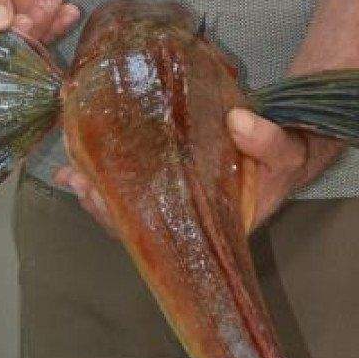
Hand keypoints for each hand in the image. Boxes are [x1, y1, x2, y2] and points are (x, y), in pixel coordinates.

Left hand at [55, 111, 338, 239]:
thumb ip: (268, 140)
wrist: (289, 145)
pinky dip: (107, 173)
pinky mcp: (173, 180)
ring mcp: (179, 201)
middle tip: (76, 179)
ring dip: (98, 189)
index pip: (161, 235)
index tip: (98, 195)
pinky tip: (79, 162)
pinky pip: (136, 183)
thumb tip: (238, 122)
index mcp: (212, 225)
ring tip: (69, 170)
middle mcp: (190, 220)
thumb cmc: (285, 156)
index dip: (125, 219)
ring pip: (131, 206)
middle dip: (102, 204)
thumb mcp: (286, 149)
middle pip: (137, 224)